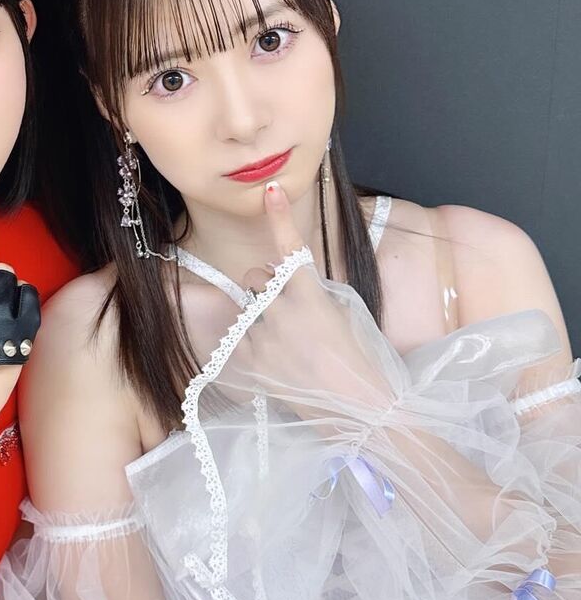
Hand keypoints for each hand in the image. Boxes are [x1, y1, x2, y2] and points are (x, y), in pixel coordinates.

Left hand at [231, 182, 390, 412]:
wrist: (359, 407)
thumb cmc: (360, 358)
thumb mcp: (345, 312)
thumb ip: (313, 292)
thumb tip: (287, 284)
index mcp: (311, 294)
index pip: (291, 248)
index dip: (279, 218)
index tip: (270, 191)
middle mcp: (281, 310)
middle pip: (256, 279)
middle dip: (266, 288)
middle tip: (288, 313)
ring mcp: (262, 336)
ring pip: (246, 309)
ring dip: (260, 318)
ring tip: (287, 346)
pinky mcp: (248, 360)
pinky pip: (238, 338)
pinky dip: (252, 344)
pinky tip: (277, 361)